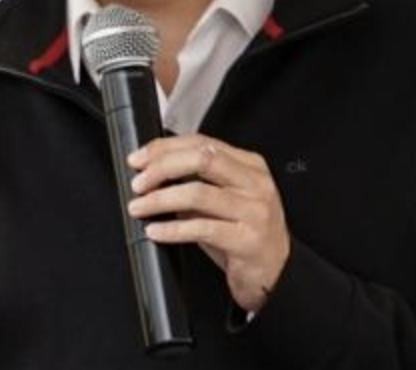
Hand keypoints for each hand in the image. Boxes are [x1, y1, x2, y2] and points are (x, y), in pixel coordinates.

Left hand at [126, 135, 289, 312]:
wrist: (276, 272)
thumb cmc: (245, 234)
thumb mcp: (225, 200)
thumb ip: (198, 181)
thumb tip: (153, 172)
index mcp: (250, 165)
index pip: (202, 143)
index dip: (165, 148)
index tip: (140, 159)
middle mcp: (255, 184)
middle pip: (201, 159)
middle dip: (161, 168)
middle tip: (138, 183)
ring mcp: (254, 211)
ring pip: (198, 193)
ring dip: (160, 199)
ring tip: (139, 207)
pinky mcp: (247, 240)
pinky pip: (201, 229)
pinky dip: (172, 228)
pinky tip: (156, 230)